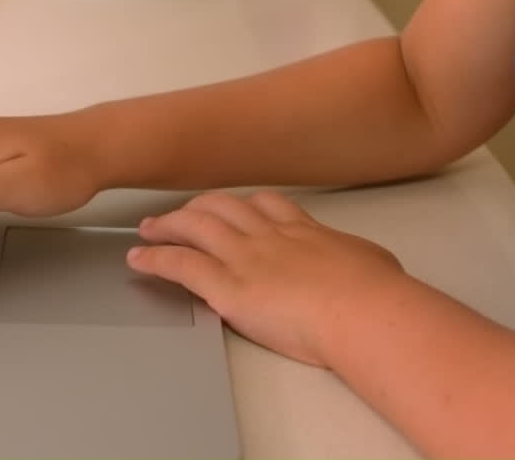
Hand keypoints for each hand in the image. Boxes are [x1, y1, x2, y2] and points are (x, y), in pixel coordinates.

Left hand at [127, 191, 403, 366]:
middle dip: (197, 207)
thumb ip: (359, 261)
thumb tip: (370, 267)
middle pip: (222, 207)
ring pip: (195, 227)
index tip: (231, 207)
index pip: (266, 205)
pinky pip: (179, 264)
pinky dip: (154, 259)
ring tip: (148, 229)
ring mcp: (245, 257)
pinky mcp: (227, 286)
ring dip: (167, 225)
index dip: (243, 204)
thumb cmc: (376, 295)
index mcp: (305, 231)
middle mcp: (269, 236)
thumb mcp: (373, 263)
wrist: (363, 310)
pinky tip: (138, 260)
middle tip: (180, 214)